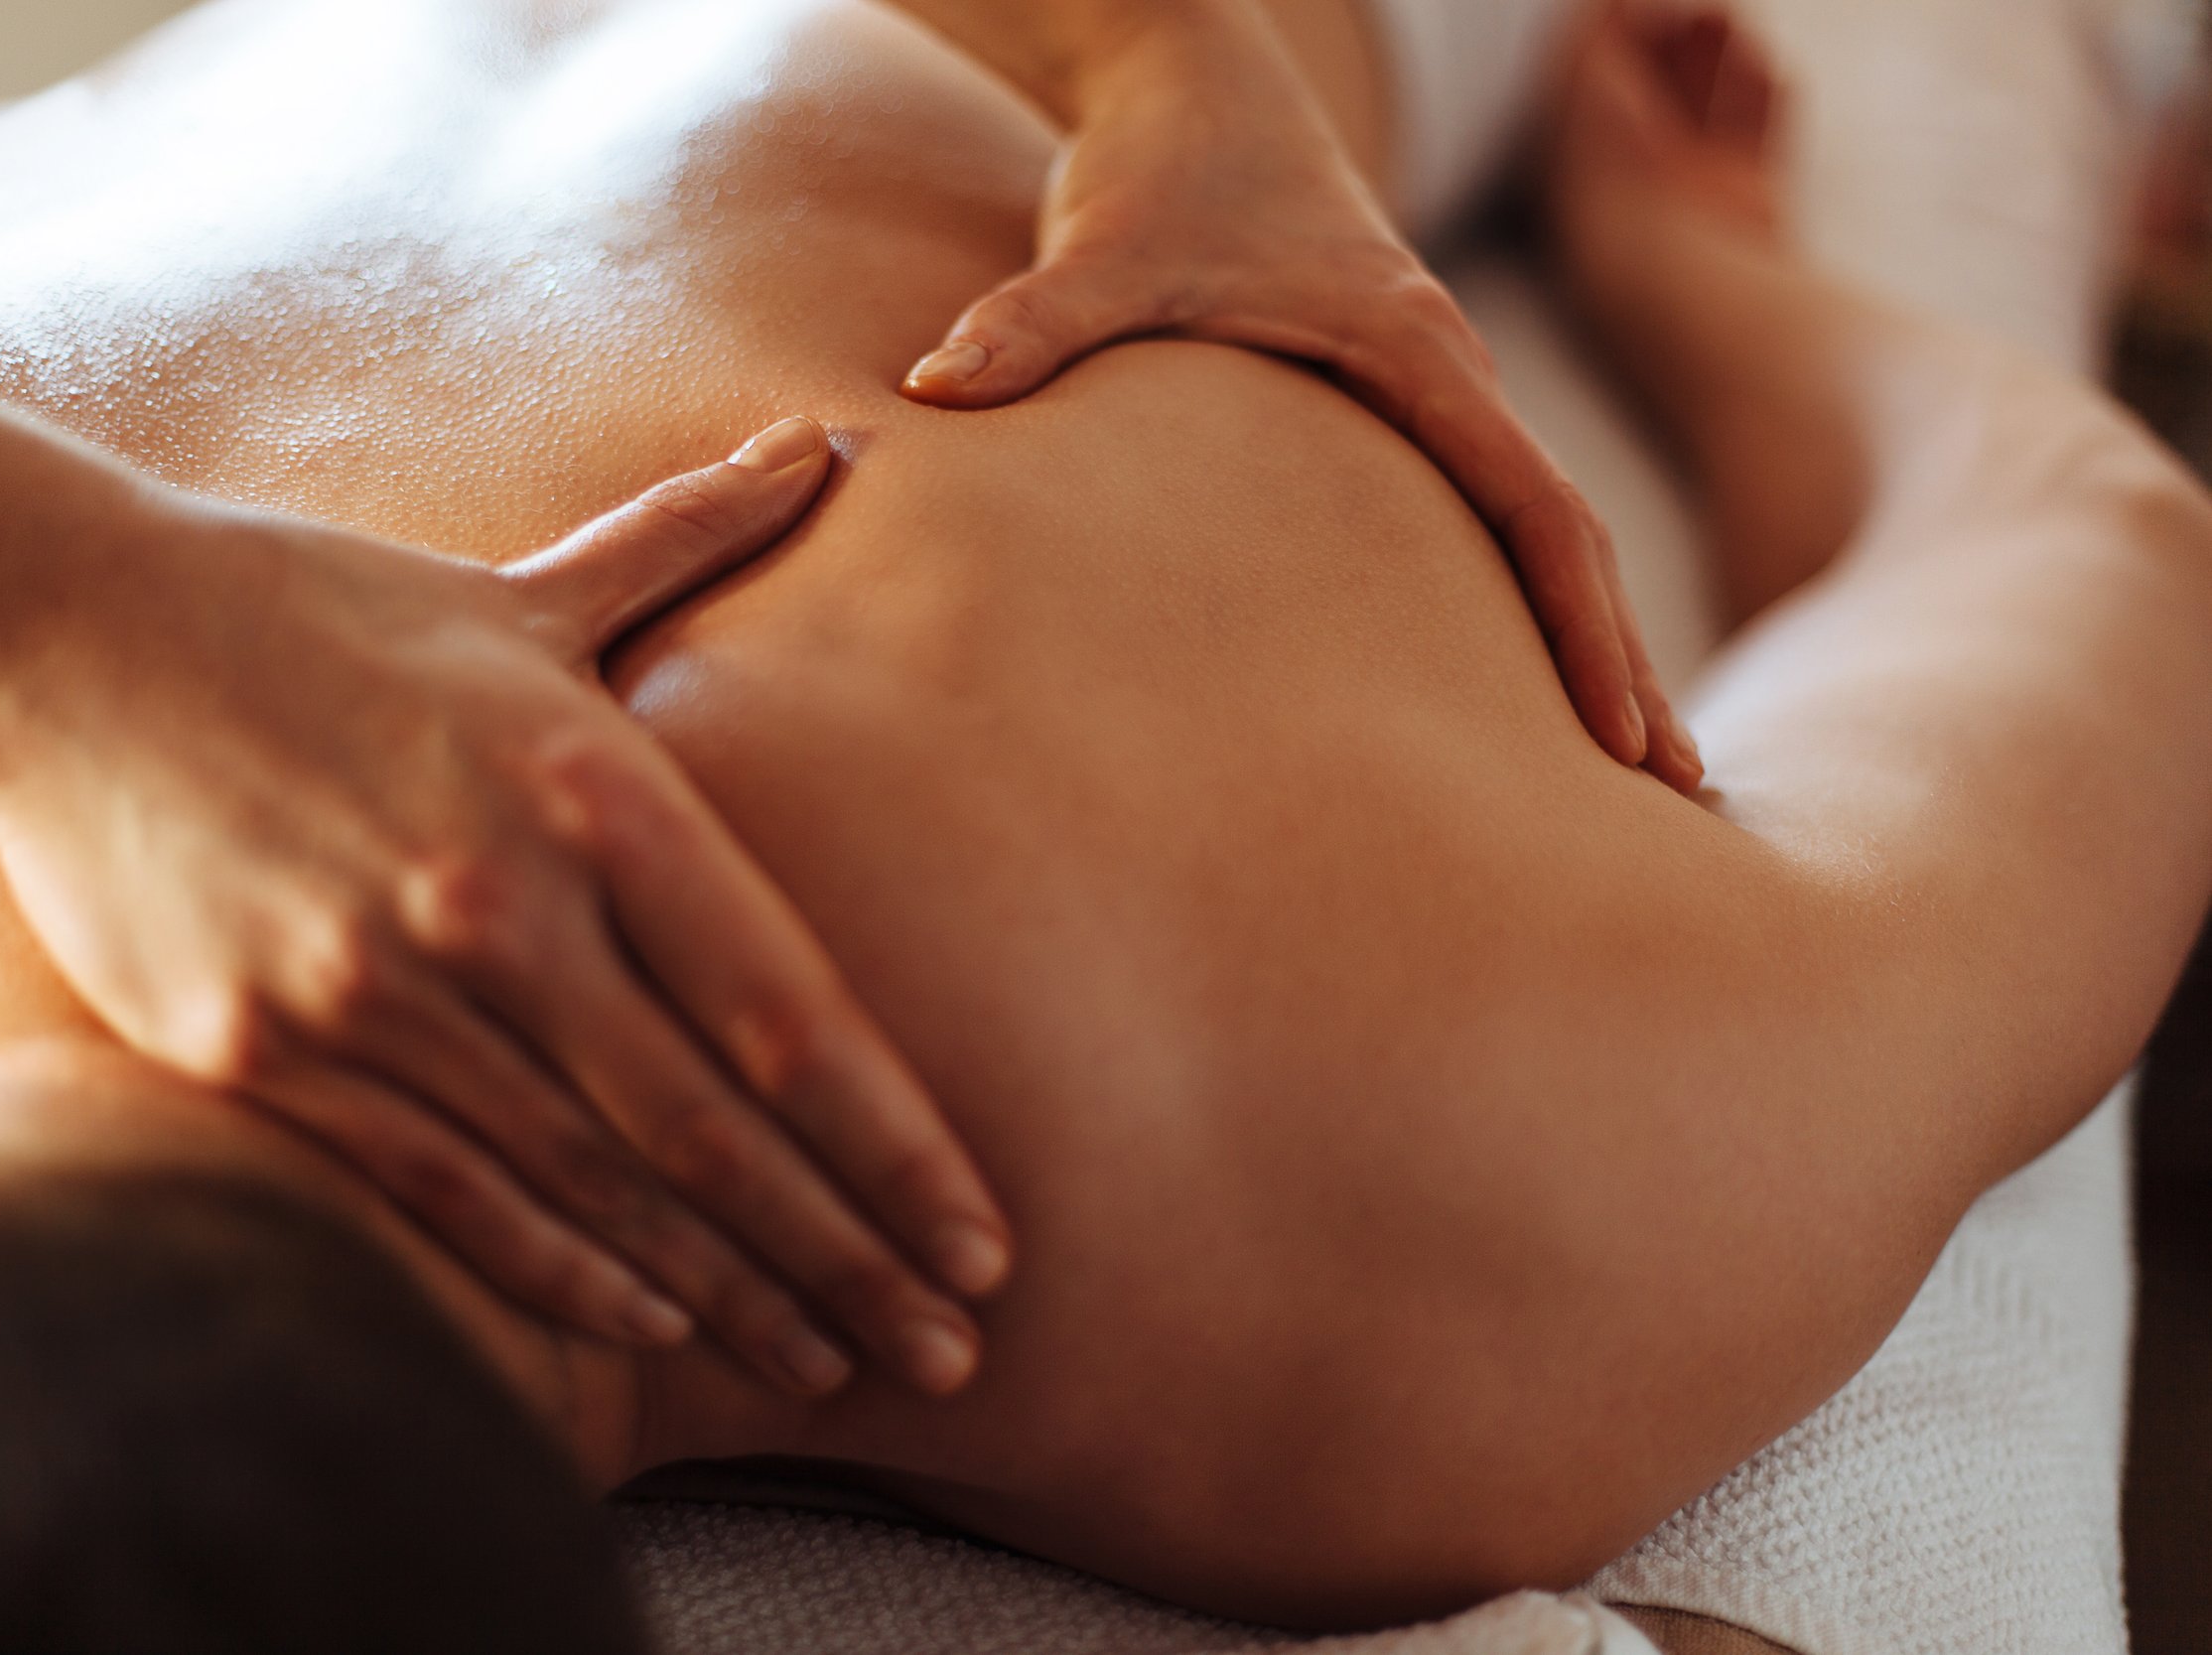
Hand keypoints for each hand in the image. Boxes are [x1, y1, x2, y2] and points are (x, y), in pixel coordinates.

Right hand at [0, 417, 1009, 1397]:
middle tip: (952, 1354)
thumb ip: (687, 540)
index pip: (786, 1012)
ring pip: (591, 1188)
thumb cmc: (322, 609)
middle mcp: (498, 907)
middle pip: (712, 1132)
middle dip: (847, 1258)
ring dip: (727, 1293)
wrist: (64, 637)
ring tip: (829, 1365)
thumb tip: (827, 443)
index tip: (983, 1247)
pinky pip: (450, 1198)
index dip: (897, 1148)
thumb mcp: (518, 586)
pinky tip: (655, 1327)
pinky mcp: (271, 1057)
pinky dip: (561, 1275)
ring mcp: (376, 995)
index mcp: (588, 790)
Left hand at [900, 5, 1701, 791]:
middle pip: (1569, 536)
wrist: (1191, 79)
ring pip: (1537, 527)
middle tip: (1676, 792)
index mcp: (1414, 347)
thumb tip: (930, 391)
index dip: (1580, 622)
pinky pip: (1484, 512)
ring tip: (1622, 763)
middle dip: (1620, 658)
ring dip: (1584, 633)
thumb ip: (1028, 324)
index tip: (1620, 732)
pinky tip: (1512, 677)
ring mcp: (1428, 391)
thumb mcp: (1099, 244)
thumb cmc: (1158, 162)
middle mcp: (1447, 371)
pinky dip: (1522, 594)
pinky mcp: (1391, 404)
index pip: (1535, 506)